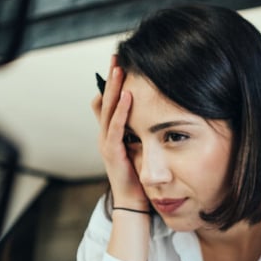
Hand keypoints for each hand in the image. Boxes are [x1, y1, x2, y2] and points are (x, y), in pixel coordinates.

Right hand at [91, 55, 148, 209]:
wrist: (134, 203)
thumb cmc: (140, 176)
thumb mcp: (141, 147)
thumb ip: (143, 131)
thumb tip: (156, 113)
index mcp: (111, 132)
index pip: (108, 101)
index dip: (112, 82)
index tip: (121, 63)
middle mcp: (105, 134)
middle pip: (105, 99)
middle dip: (111, 78)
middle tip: (117, 57)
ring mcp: (106, 143)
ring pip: (107, 109)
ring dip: (113, 88)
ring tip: (119, 69)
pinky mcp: (112, 152)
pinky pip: (115, 126)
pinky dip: (121, 110)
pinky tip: (128, 95)